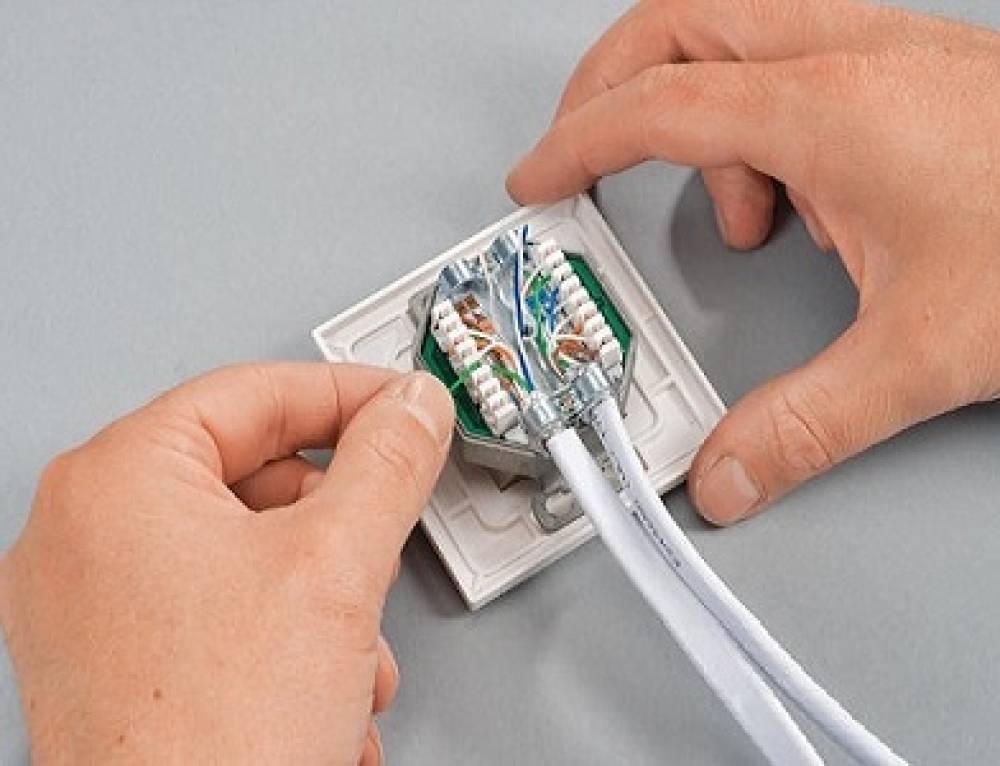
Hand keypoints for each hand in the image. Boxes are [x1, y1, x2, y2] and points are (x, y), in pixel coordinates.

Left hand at [0, 364, 452, 763]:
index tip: (404, 409)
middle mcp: (86, 537)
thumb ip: (386, 463)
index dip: (346, 395)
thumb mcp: (335, 566)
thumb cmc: (210, 743)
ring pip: (249, 553)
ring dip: (325, 598)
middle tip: (382, 541)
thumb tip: (412, 409)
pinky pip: (223, 608)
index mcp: (114, 482)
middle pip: (254, 476)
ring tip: (349, 656)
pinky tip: (320, 693)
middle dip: (338, 527)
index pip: (254, 392)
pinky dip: (287, 636)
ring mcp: (95, 606)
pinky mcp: (121, 662)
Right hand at [508, 0, 999, 523]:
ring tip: (741, 220)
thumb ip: (807, 421)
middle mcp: (845, 55)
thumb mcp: (925, 349)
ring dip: (697, 117)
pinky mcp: (904, 70)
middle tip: (582, 155)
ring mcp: (879, 51)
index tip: (534, 183)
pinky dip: (760, 126)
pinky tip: (809, 204)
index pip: (653, 107)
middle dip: (609, 87)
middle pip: (677, 25)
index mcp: (827, 108)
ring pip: (732, 37)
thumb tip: (728, 476)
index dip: (574, 145)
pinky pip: (790, 66)